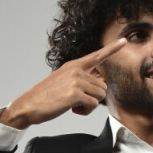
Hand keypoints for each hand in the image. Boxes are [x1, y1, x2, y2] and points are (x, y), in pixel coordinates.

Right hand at [0, 38, 126, 127]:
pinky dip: (86, 111)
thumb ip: (80, 79)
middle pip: (103, 86)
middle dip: (94, 98)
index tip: (124, 41)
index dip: (112, 49)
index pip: (97, 55)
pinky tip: (73, 109)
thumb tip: (98, 87)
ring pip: (99, 96)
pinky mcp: (75, 94)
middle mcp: (76, 70)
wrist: (29, 105)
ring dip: (90, 105)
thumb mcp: (63, 80)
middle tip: (78, 102)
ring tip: (74, 105)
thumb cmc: (46, 96)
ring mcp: (76, 81)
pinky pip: (93, 105)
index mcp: (74, 65)